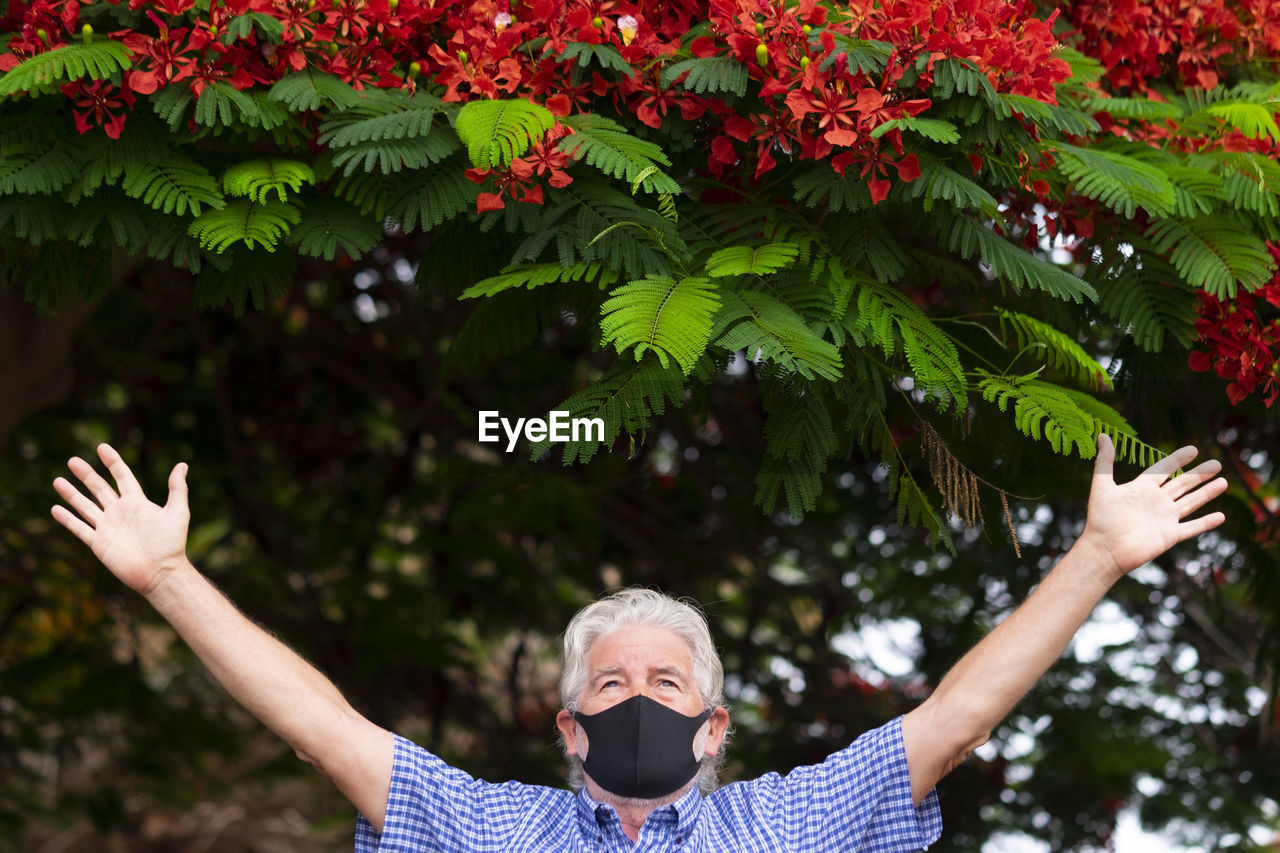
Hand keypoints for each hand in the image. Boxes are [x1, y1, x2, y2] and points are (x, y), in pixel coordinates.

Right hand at [52, 444, 190, 595]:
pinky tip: (55, 509)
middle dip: (86, 474)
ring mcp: (108, 527)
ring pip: (85, 506)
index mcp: (137, 503)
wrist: (160, 572)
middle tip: (73, 460)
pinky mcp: (99, 543)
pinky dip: (67, 519)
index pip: (122, 477)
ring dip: (71, 494)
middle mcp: (120, 513)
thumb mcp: (177, 512)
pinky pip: (79, 529)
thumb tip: (182, 465)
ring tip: (57, 480)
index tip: (102, 447)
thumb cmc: (171, 544)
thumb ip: (178, 488)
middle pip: (100, 488)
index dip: (113, 462)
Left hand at [1079, 434, 1227, 581]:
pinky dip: (1206, 522)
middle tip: (1216, 464)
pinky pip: (1192, 527)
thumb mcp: (1102, 486)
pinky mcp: (1170, 535)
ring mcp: (1164, 519)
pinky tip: (1220, 516)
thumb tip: (1103, 435)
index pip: (1163, 470)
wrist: (1104, 550)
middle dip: (1199, 474)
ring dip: (1207, 493)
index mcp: (1141, 488)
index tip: (1193, 450)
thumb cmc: (1100, 519)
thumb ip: (1104, 462)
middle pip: (1182, 484)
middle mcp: (1156, 502)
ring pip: (1191, 502)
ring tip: (1224, 482)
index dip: (1177, 460)